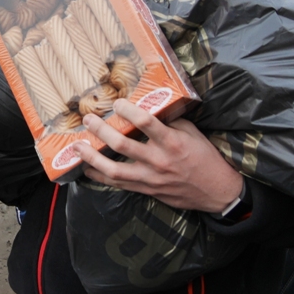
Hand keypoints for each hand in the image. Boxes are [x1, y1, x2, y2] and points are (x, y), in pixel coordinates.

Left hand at [74, 99, 243, 212]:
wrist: (216, 191)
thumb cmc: (204, 158)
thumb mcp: (192, 133)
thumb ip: (170, 121)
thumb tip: (150, 106)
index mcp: (172, 142)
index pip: (146, 122)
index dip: (129, 111)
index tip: (117, 102)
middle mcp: (158, 161)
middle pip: (123, 145)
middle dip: (101, 131)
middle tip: (88, 120)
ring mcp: (150, 178)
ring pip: (114, 170)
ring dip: (92, 158)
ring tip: (78, 147)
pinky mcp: (146, 190)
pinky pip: (118, 184)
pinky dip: (100, 177)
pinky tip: (87, 169)